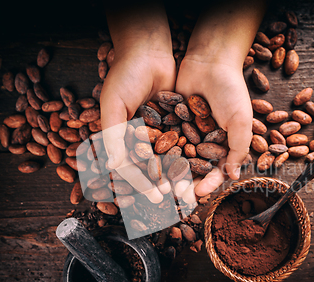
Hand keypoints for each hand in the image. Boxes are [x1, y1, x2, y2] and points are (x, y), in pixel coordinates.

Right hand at [100, 1, 175, 202]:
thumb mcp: (114, 104)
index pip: (132, 167)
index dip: (143, 183)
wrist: (149, 51)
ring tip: (191, 190)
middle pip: (152, 167)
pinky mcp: (175, 121)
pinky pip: (182, 142)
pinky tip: (200, 168)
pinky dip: (189, 155)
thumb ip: (112, 135)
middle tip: (177, 200)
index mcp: (121, 137)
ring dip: (178, 174)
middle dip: (163, 184)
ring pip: (169, 158)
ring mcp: (158, 130)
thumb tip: (112, 167)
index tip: (156, 196)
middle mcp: (140, 137)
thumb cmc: (125, 76)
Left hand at [174, 0, 265, 197]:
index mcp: (224, 144)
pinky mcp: (172, 121)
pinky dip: (158, 151)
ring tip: (160, 186)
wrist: (210, 60)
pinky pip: (165, 139)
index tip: (197, 194)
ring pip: (177, 157)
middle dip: (186, 182)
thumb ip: (238, 150)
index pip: (215, 170)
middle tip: (176, 196)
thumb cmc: (231, 91)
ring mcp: (187, 131)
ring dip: (170, 172)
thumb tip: (233, 177)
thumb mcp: (240, 122)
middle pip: (194, 167)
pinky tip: (149, 163)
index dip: (207, 184)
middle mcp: (205, 141)